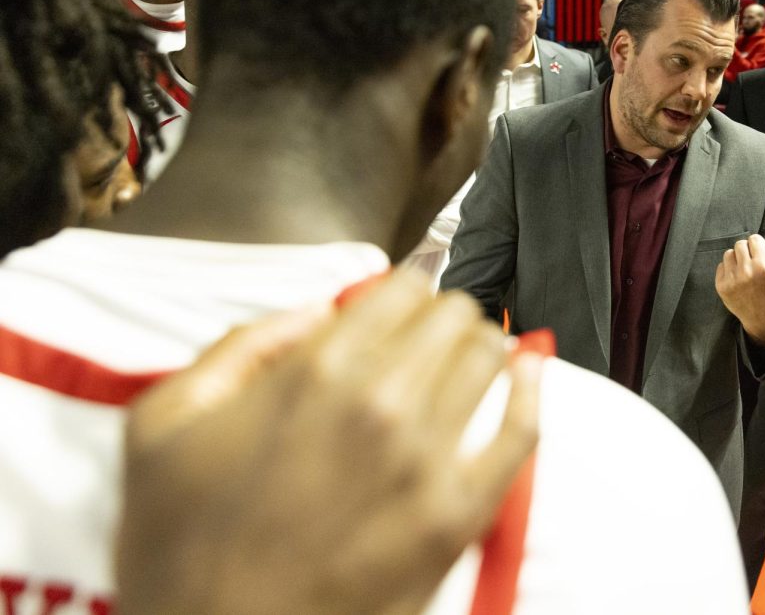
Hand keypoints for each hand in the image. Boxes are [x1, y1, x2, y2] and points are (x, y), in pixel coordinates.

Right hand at [117, 269, 541, 614]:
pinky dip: (529, 392)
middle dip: (439, 314)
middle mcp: (383, 405)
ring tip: (464, 354)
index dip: (402, 286)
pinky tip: (527, 372)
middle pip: (451, 317)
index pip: (400, 288)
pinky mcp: (459, 516)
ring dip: (477, 346)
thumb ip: (240, 346)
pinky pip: (522, 432)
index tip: (398, 298)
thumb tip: (314, 312)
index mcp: (316, 373)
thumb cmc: (184, 549)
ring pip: (488, 359)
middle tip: (425, 332)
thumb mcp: (164, 425)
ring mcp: (429, 462)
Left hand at [715, 235, 764, 345]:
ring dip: (736, 259)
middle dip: (746, 251)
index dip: (758, 246)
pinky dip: (727, 270)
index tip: (762, 256)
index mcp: (764, 266)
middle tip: (753, 263)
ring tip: (744, 270)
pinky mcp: (721, 286)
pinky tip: (736, 280)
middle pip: (740, 244)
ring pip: (729, 253)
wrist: (762, 318)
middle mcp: (747, 271)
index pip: (754, 239)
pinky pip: (720, 266)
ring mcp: (732, 280)